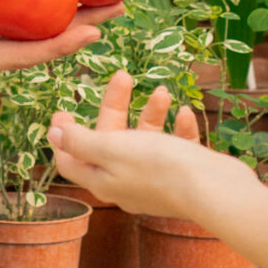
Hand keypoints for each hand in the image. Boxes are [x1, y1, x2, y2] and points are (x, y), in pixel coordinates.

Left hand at [49, 70, 253, 218]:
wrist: (214, 190)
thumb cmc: (159, 167)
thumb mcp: (111, 148)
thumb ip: (81, 141)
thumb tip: (53, 134)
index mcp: (103, 180)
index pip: (71, 160)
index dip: (62, 136)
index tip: (62, 109)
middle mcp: (126, 183)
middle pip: (110, 141)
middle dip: (115, 107)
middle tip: (122, 76)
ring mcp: (155, 180)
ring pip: (145, 140)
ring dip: (151, 113)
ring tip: (163, 92)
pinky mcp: (182, 175)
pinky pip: (174, 147)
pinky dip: (177, 129)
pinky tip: (185, 113)